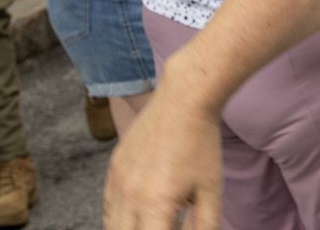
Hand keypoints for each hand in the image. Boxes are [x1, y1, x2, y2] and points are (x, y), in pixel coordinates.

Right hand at [103, 91, 223, 228]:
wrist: (183, 101)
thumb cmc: (201, 143)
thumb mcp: (210, 189)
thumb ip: (204, 224)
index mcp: (156, 204)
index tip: (173, 228)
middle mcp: (131, 196)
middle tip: (163, 225)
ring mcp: (118, 182)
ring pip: (113, 226)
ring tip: (152, 223)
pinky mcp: (113, 169)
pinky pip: (108, 206)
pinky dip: (118, 219)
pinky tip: (135, 218)